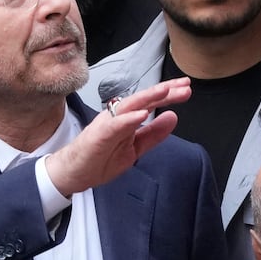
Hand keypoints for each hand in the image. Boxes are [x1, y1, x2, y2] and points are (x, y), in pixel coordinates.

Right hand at [44, 77, 190, 196]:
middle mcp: (117, 117)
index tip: (186, 88)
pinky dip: (128, 118)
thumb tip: (173, 117)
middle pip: (143, 99)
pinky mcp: (98, 136)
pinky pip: (114, 125)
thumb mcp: (135, 148)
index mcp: (126, 119)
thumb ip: (153, 134)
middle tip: (184, 85)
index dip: (169, 95)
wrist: (74, 174)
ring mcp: (107, 124)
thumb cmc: (99, 159)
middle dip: (164, 91)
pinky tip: (142, 114)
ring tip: (165, 91)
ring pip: (129, 106)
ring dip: (148, 97)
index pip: (150, 103)